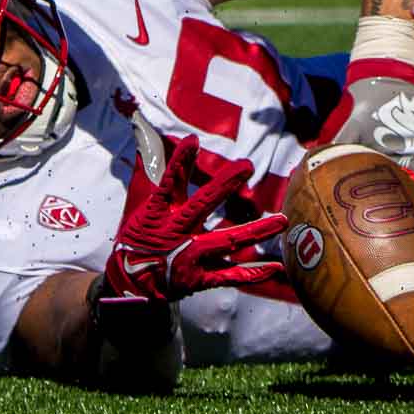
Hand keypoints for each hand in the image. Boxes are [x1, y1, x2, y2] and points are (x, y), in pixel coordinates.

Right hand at [104, 134, 286, 302]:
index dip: (179, 163)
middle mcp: (175, 234)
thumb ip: (149, 166)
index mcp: (158, 214)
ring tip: (283, 220)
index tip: (192, 141)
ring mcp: (189, 257)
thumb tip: (142, 127)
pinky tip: (275, 267)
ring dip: (256, 231)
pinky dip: (252, 273)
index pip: (168, 183)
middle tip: (247, 166)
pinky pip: (230, 276)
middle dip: (224, 186)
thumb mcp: (139, 201)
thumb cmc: (138, 237)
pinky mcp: (200, 279)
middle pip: (201, 206)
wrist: (131, 285)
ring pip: (226, 242)